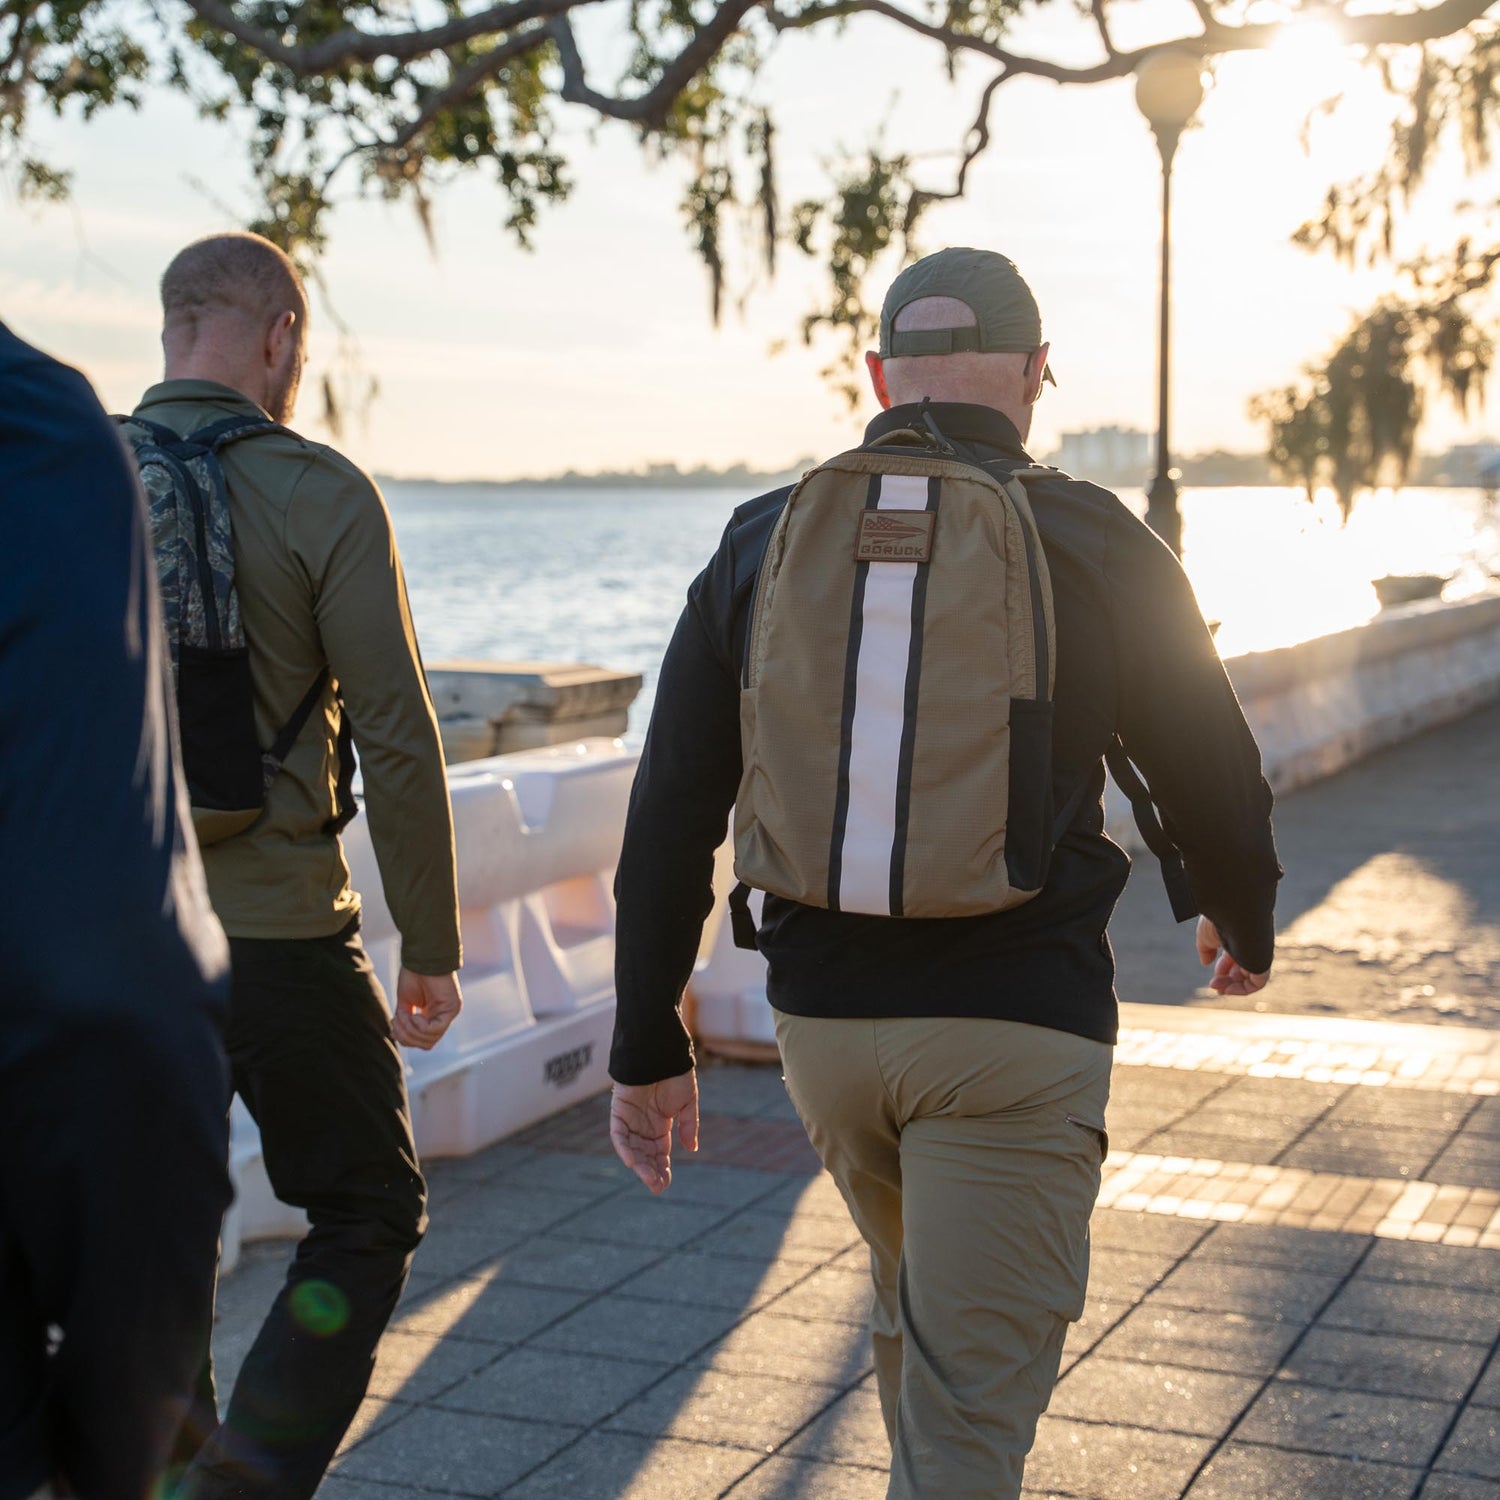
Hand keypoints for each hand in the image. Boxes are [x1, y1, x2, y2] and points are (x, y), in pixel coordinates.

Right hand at [394, 968, 462, 1049]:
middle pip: (426, 1044)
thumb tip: (398, 1038)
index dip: (405, 1038)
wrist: (421, 957)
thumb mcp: (405, 1003)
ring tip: (404, 1015)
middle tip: (397, 1020)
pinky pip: (435, 1029)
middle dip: (407, 1036)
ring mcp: (449, 1013)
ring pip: (430, 1039)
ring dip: (411, 1030)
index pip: (422, 1041)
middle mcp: (443, 1017)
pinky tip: (415, 1014)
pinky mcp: (452, 1008)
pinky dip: (421, 1026)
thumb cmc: (413, 975)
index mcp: (433, 1016)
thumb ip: (405, 1021)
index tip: (393, 1023)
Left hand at [610, 1070, 698, 1194]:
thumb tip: (692, 1148)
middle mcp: (644, 1126)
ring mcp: (630, 1119)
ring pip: (632, 1149)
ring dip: (639, 1165)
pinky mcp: (619, 1111)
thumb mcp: (688, 1102)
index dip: (662, 1169)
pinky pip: (618, 1134)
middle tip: (657, 1187)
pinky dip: (624, 1148)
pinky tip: (631, 1161)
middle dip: (650, 1172)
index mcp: (660, 1125)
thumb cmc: (675, 1073)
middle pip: (645, 1155)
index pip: (659, 1153)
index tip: (666, 1183)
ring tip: (648, 1179)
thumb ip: (688, 1125)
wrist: (660, 1051)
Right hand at [1196, 917, 1269, 996]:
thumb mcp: (1206, 936)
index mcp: (1238, 937)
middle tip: (1214, 986)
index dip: (1222, 971)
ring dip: (1232, 987)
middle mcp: (1251, 946)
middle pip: (1242, 970)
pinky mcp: (1263, 962)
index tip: (1212, 979)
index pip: (1233, 959)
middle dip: (1227, 981)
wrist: (1230, 912)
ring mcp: (1258, 955)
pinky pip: (1257, 982)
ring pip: (1249, 978)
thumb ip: (1205, 950)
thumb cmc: (1218, 920)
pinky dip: (1243, 989)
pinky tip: (1228, 989)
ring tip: (1218, 988)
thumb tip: (1206, 963)